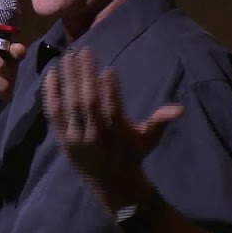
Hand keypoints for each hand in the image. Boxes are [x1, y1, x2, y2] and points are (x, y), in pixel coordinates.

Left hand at [43, 49, 182, 205]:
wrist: (109, 181)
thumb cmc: (132, 153)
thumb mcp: (149, 139)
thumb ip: (160, 121)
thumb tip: (180, 109)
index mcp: (116, 134)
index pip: (112, 110)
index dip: (110, 90)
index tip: (109, 69)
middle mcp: (93, 135)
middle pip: (87, 102)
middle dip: (85, 75)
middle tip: (85, 51)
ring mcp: (74, 136)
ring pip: (69, 104)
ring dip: (67, 79)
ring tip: (68, 56)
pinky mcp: (60, 136)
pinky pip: (53, 112)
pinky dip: (51, 92)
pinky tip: (52, 73)